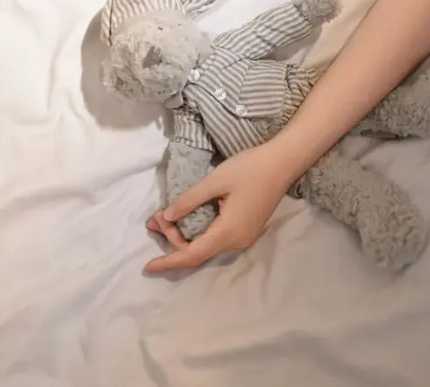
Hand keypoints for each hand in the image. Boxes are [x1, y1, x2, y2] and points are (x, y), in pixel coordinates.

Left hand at [144, 145, 290, 272]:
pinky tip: (187, 215)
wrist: (282, 163)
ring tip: (165, 215)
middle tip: (157, 215)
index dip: (168, 261)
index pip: (192, 255)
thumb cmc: (250, 169)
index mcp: (228, 233)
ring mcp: (243, 236)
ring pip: (206, 244)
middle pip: (197, 250)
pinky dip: (198, 230)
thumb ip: (189, 200)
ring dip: (184, 234)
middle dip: (172, 238)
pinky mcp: (246, 228)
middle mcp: (236, 242)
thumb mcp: (215, 180)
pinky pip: (216, 237)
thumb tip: (168, 217)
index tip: (147, 266)